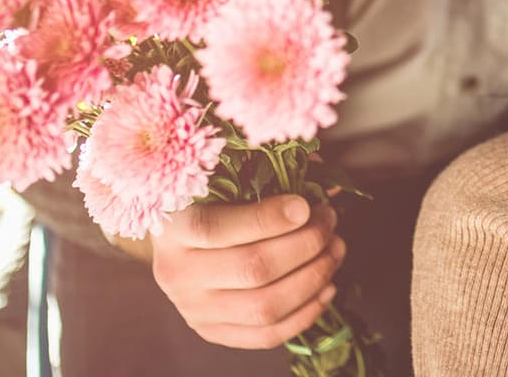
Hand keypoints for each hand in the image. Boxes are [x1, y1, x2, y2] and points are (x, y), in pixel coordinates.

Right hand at [146, 195, 345, 349]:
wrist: (179, 242)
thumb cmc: (211, 199)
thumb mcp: (225, 175)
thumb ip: (267, 172)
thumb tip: (323, 181)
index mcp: (172, 228)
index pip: (216, 229)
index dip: (268, 218)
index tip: (305, 205)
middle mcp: (176, 274)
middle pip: (252, 269)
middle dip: (305, 244)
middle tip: (329, 221)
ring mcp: (193, 309)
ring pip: (265, 306)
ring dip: (313, 278)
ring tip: (335, 250)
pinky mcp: (212, 331)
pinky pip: (266, 335)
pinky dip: (305, 313)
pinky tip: (326, 287)